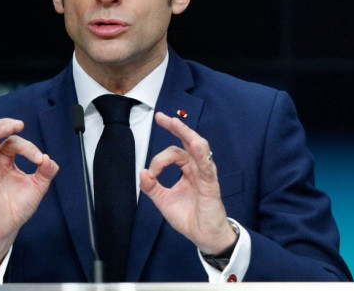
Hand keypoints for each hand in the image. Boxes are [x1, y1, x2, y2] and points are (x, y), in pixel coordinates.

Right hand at [0, 118, 58, 269]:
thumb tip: (49, 159)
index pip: (14, 142)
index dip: (28, 147)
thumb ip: (46, 171)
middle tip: (19, 124)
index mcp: (7, 159)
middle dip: (4, 124)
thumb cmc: (20, 207)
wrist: (8, 227)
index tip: (40, 160)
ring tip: (9, 127)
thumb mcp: (38, 186)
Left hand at [139, 112, 236, 254]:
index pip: (174, 152)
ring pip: (198, 148)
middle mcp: (197, 168)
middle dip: (175, 127)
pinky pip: (207, 166)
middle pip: (187, 141)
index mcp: (187, 169)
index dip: (158, 159)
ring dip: (187, 134)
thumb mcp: (163, 200)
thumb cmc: (189, 217)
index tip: (151, 173)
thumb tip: (142, 172)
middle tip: (161, 117)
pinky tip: (195, 145)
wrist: (204, 236)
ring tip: (176, 123)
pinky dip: (201, 155)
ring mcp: (205, 174)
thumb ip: (152, 186)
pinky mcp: (211, 184)